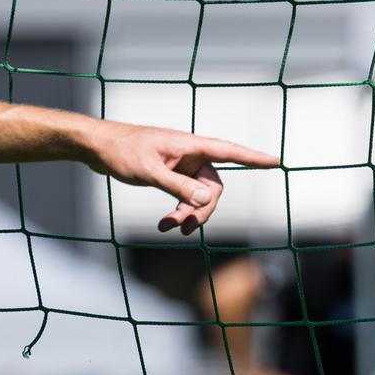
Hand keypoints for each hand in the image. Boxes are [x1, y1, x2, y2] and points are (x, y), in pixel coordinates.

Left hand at [83, 121, 279, 235]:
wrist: (98, 147)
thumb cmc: (122, 151)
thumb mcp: (149, 171)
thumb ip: (178, 186)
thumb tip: (207, 200)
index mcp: (190, 146)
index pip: (229, 151)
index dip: (253, 158)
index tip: (276, 161)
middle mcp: (190, 155)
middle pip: (213, 187)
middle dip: (202, 210)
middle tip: (185, 228)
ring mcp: (182, 166)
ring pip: (199, 197)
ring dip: (188, 215)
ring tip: (167, 227)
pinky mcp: (172, 174)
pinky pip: (185, 197)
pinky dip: (177, 212)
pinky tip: (163, 224)